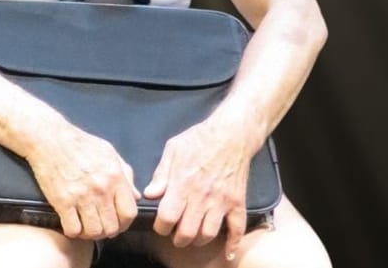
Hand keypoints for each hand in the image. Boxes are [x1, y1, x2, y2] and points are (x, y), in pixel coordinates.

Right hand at [27, 123, 140, 239]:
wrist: (49, 138)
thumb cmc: (79, 143)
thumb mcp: (109, 152)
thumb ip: (125, 173)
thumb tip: (135, 195)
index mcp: (115, 177)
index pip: (129, 212)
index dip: (125, 222)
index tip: (118, 222)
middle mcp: (100, 189)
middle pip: (112, 226)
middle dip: (108, 231)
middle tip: (101, 226)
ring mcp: (81, 196)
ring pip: (94, 231)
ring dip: (91, 233)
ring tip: (86, 226)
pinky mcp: (62, 201)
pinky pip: (72, 229)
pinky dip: (73, 231)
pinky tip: (72, 223)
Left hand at [143, 118, 251, 259]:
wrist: (231, 134)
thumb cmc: (198, 139)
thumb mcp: (173, 150)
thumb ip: (161, 174)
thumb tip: (150, 195)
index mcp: (183, 184)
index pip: (168, 217)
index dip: (160, 227)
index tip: (160, 225)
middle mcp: (202, 196)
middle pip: (187, 231)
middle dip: (177, 239)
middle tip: (174, 236)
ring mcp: (222, 201)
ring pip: (209, 233)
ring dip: (198, 240)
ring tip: (192, 237)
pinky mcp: (237, 202)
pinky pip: (237, 228)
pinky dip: (233, 244)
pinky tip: (228, 253)